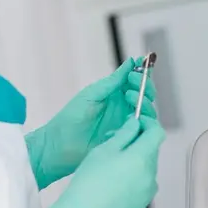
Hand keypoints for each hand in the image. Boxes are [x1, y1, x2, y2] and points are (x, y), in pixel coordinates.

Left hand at [26, 58, 157, 189]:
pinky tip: (134, 117)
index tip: (138, 68)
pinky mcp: (127, 138)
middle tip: (133, 83)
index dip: (141, 74)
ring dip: (144, 102)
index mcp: (115, 95)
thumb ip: (114, 81)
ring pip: (148, 112)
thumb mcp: (93, 94)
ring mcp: (126, 124)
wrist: (59, 145)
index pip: (137, 82)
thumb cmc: (71, 118)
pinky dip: (144, 121)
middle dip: (145, 87)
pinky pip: (143, 129)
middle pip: (146, 96)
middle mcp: (124, 108)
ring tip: (129, 97)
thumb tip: (131, 62)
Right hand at [41, 115, 165, 207]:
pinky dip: (133, 176)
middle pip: (151, 149)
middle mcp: (151, 174)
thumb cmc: (90, 182)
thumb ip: (125, 134)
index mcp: (143, 158)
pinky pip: (142, 182)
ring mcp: (147, 191)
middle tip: (116, 142)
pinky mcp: (141, 203)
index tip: (137, 122)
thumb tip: (136, 125)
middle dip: (138, 142)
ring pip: (146, 166)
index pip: (157, 133)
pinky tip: (114, 180)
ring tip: (112, 163)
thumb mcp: (105, 150)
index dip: (148, 124)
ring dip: (135, 160)